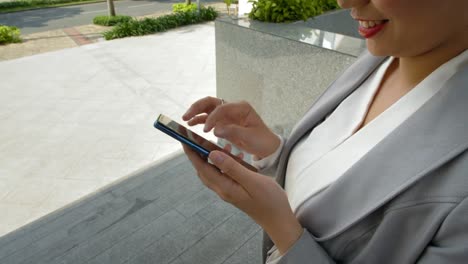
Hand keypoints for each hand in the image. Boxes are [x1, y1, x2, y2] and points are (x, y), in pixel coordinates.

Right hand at [182, 96, 279, 158]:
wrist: (267, 147)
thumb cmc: (262, 140)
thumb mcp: (249, 137)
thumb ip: (233, 132)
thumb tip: (216, 130)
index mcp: (241, 107)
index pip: (221, 108)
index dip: (212, 118)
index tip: (206, 130)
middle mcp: (233, 108)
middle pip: (211, 102)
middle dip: (197, 108)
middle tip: (186, 116)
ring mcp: (228, 114)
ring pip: (208, 109)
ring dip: (196, 112)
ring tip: (186, 120)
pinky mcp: (224, 122)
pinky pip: (209, 118)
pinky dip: (200, 120)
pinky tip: (192, 124)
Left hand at [182, 144, 302, 253]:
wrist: (278, 219)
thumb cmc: (269, 201)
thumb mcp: (251, 181)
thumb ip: (231, 167)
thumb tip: (211, 154)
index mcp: (224, 187)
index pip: (201, 166)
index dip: (191, 150)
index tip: (183, 136)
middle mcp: (222, 189)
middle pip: (203, 167)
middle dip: (197, 150)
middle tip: (195, 134)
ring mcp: (228, 190)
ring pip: (213, 170)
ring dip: (212, 155)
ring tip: (218, 142)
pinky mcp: (235, 189)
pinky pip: (224, 173)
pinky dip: (225, 161)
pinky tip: (236, 154)